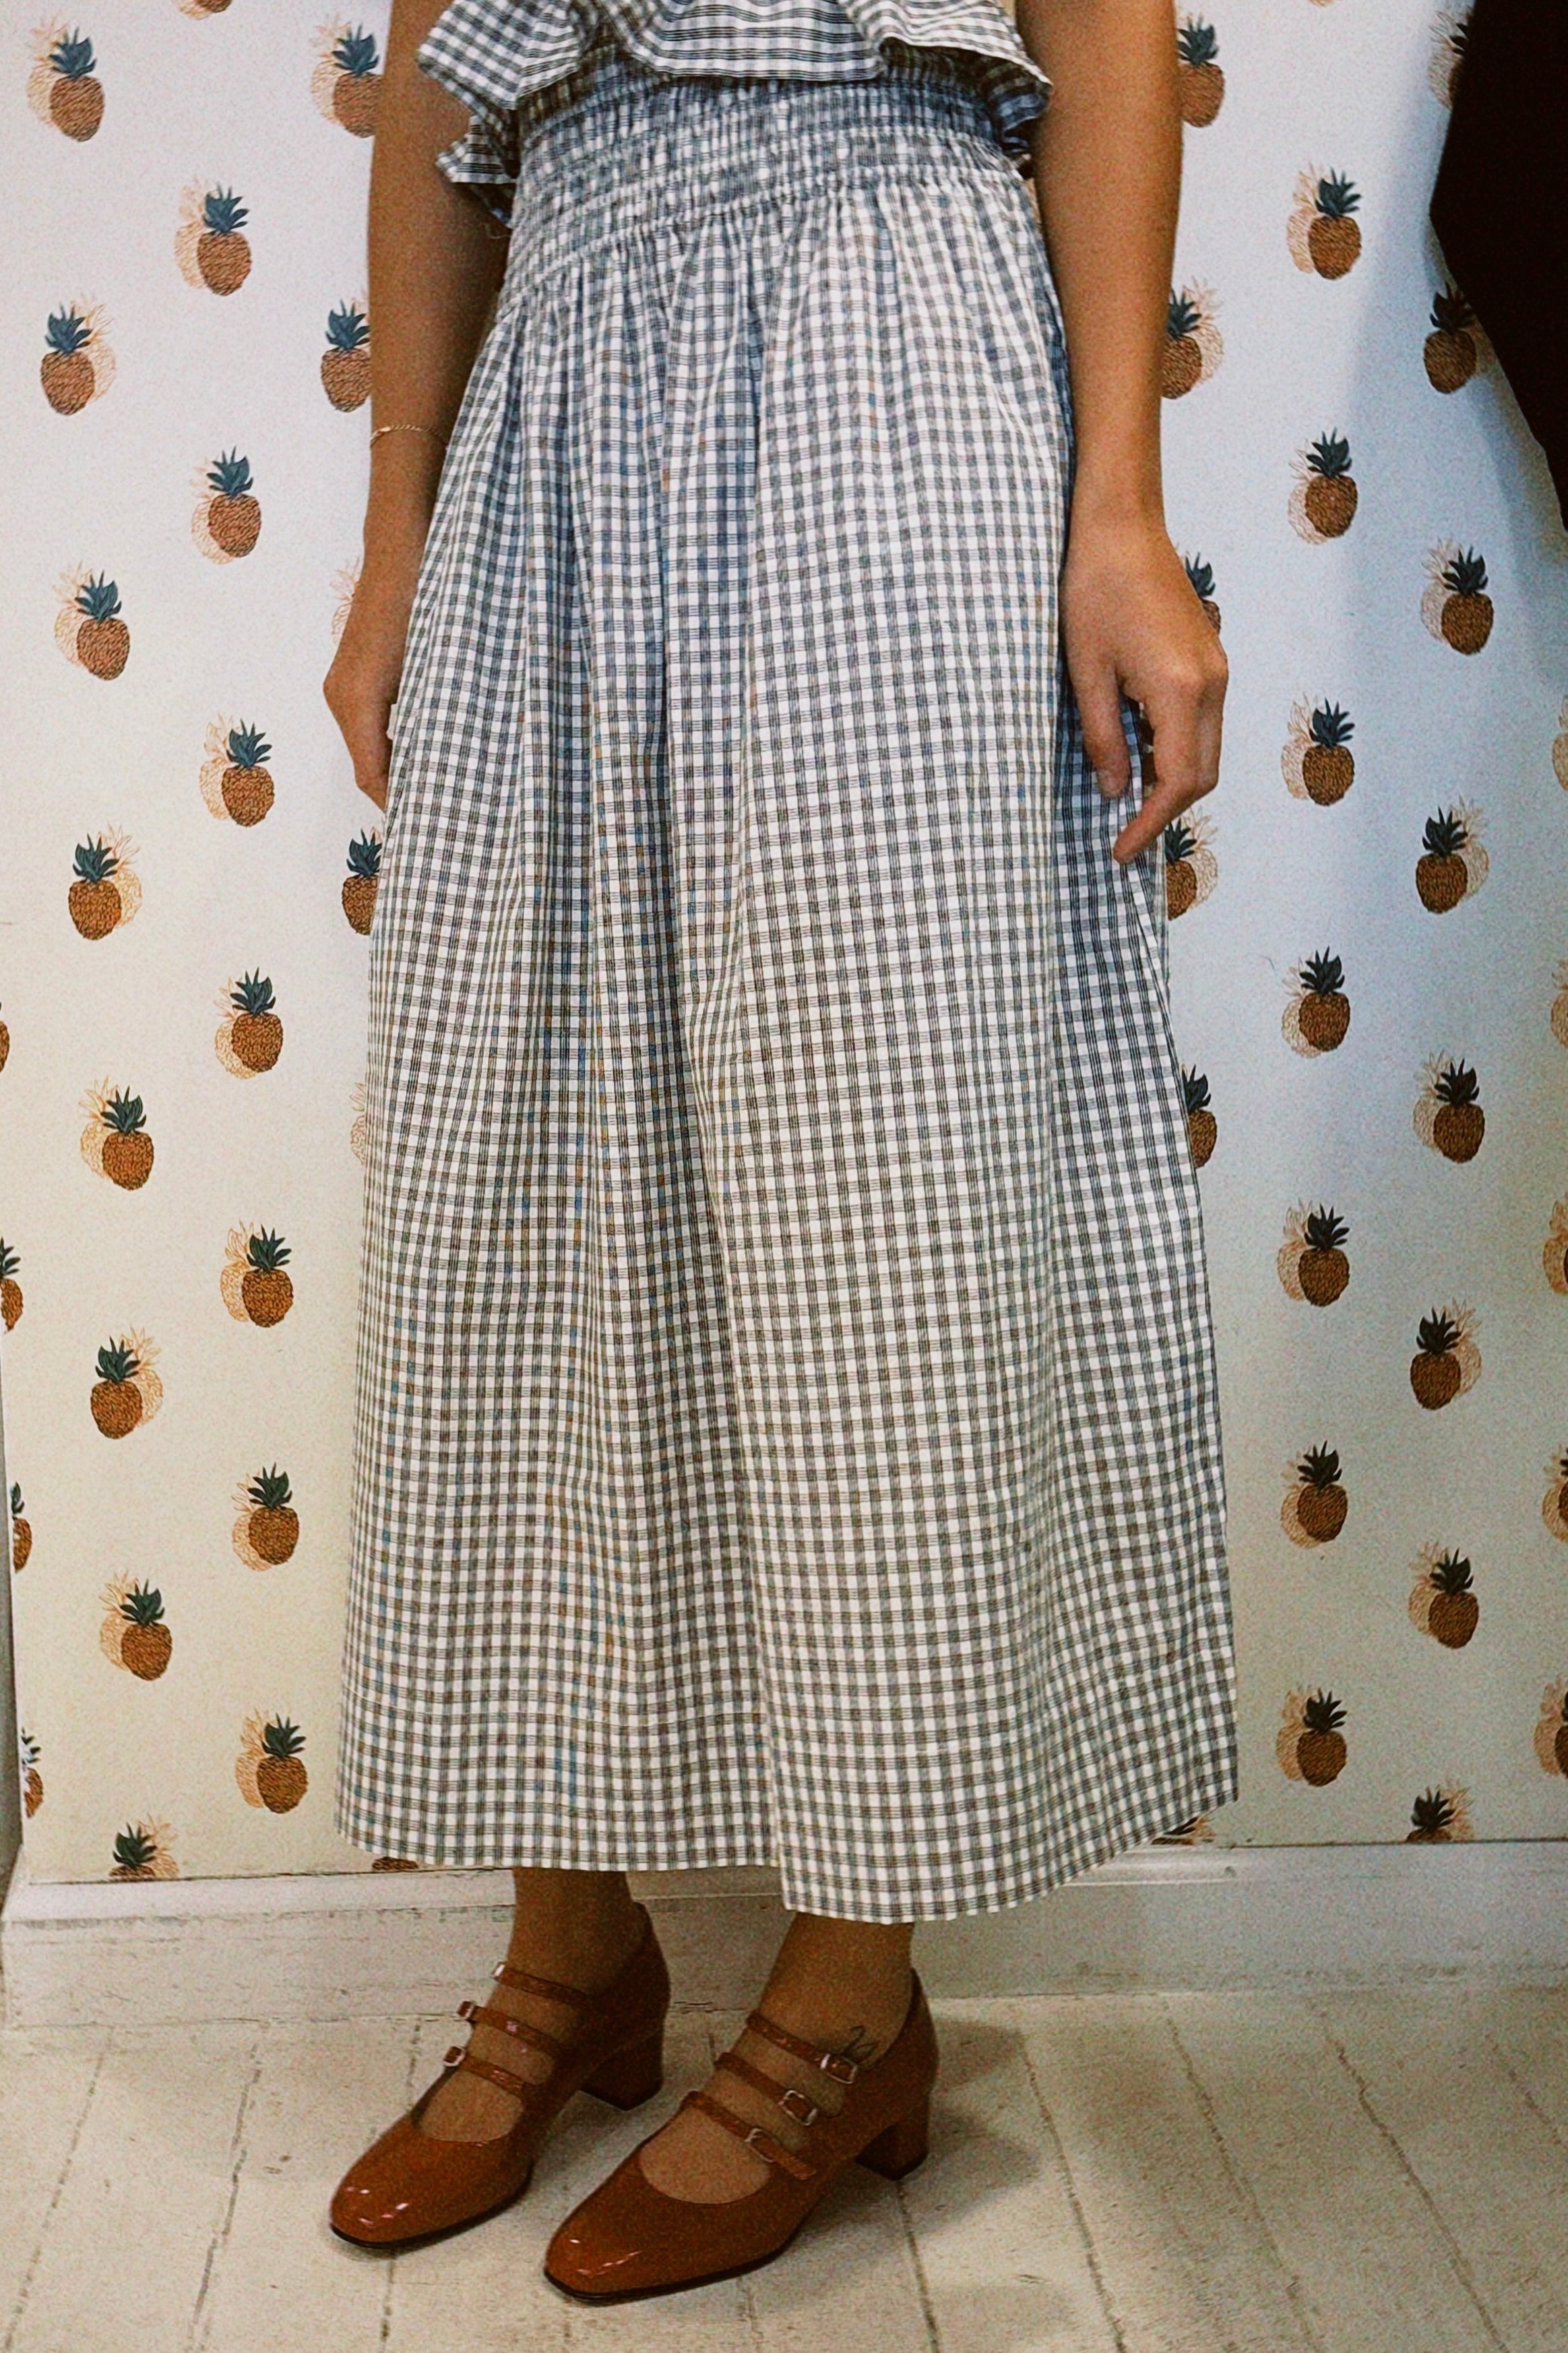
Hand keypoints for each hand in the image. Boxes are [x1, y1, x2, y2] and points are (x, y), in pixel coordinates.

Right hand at [323, 548, 423, 813]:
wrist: (404, 546)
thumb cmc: (423, 598)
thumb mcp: (435, 664)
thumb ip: (433, 718)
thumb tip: (446, 769)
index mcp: (355, 700)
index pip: (371, 775)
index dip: (399, 807)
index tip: (432, 832)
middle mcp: (342, 697)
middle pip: (368, 766)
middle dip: (402, 795)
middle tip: (443, 821)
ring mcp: (347, 685)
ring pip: (371, 746)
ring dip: (401, 770)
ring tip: (441, 794)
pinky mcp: (359, 675)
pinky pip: (374, 725)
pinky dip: (397, 746)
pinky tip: (430, 753)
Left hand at [1059, 510, 1226, 864]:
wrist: (1120, 526)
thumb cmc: (1094, 589)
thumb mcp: (1086, 673)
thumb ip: (1104, 738)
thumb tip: (1114, 791)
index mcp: (1181, 691)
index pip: (1177, 782)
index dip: (1148, 824)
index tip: (1119, 851)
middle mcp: (1212, 684)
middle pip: (1203, 774)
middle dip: (1164, 810)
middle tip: (1122, 832)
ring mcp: (1216, 669)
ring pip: (1206, 750)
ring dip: (1171, 780)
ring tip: (1124, 796)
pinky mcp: (1209, 658)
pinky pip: (1201, 722)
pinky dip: (1175, 749)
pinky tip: (1138, 753)